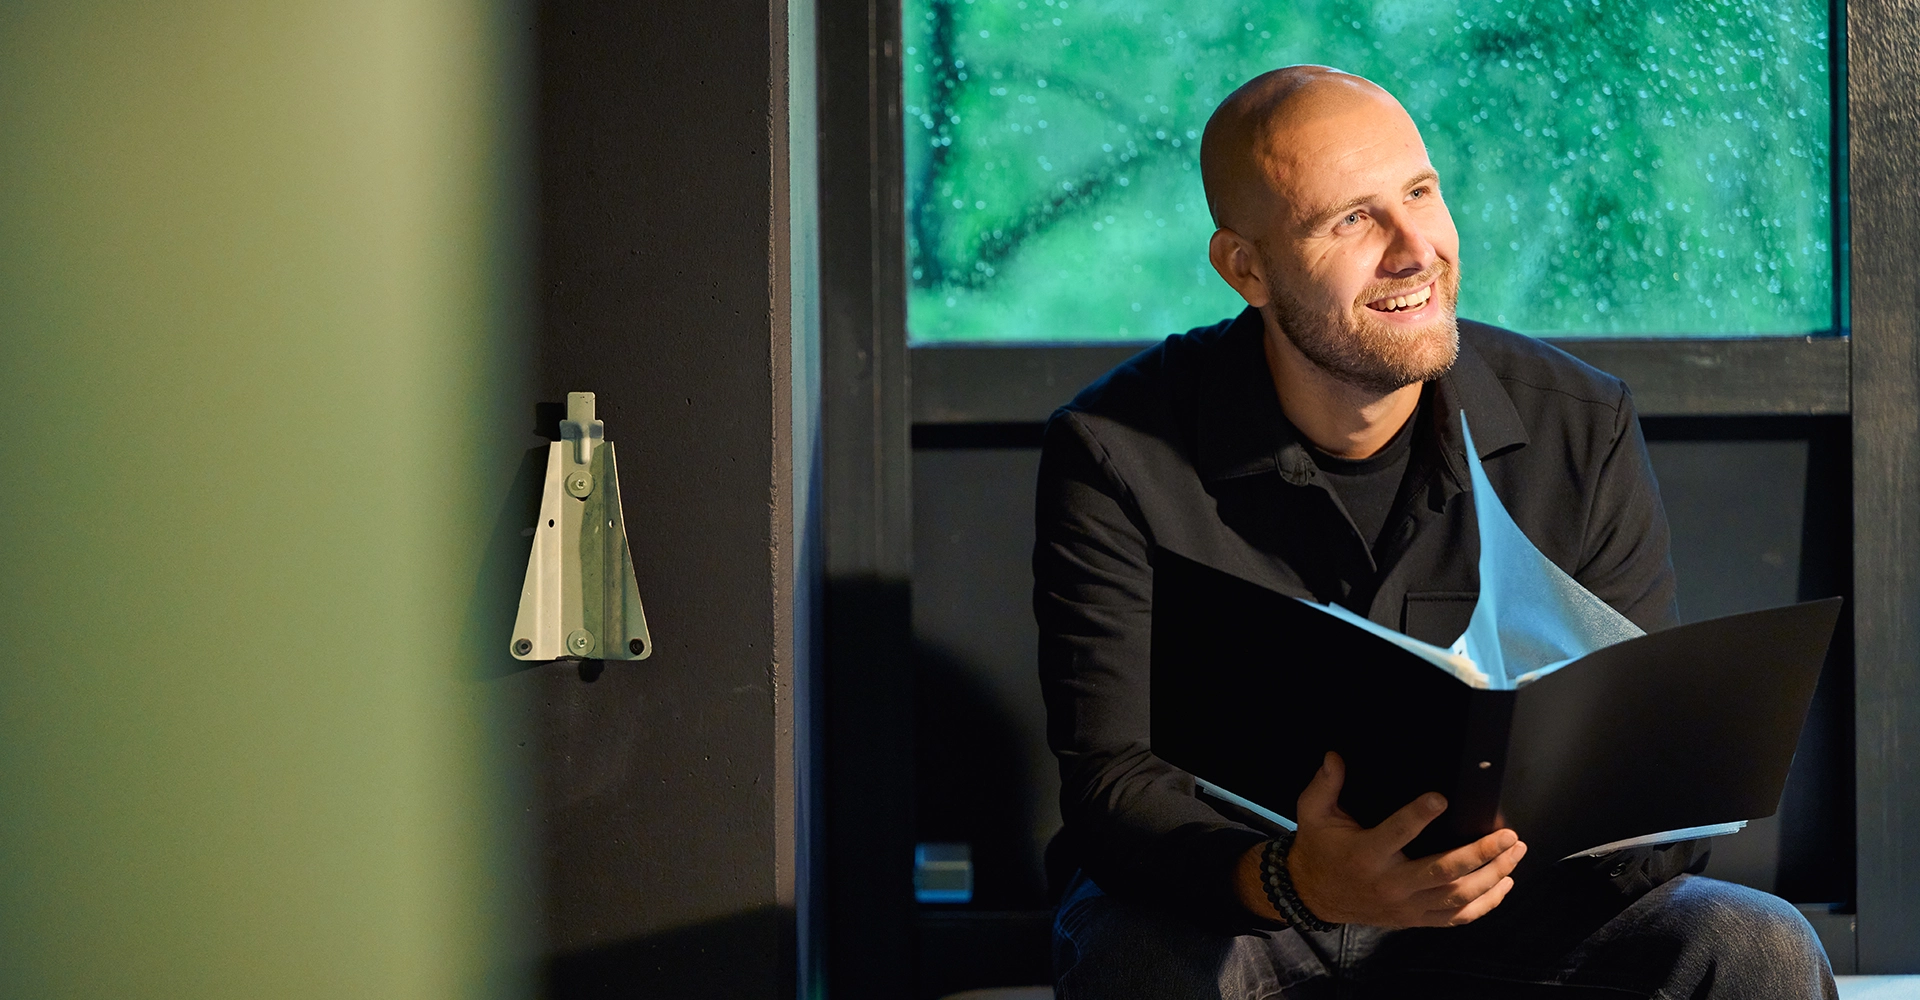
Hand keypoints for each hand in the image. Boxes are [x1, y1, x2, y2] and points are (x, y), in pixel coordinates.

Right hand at [1238, 751, 1526, 927]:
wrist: (1313, 895)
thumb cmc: (1319, 849)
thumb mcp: (1312, 813)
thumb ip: (1325, 784)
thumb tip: (1334, 756)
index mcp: (1366, 855)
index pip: (1396, 834)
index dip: (1419, 816)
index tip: (1441, 798)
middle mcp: (1390, 884)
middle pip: (1444, 873)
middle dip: (1480, 854)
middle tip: (1508, 836)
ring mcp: (1406, 907)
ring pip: (1458, 897)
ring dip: (1493, 876)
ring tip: (1514, 853)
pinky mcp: (1415, 919)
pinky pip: (1457, 918)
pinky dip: (1486, 904)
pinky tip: (1504, 885)